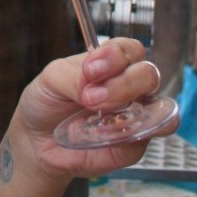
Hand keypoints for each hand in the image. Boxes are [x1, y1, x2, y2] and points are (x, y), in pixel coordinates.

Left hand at [15, 39, 178, 181]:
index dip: (115, 56)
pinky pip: (140, 142)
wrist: (36, 139)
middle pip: (149, 75)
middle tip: (92, 97)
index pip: (130, 49)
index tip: (90, 69)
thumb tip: (93, 87)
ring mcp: (134, 117)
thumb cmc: (48, 101)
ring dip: (134, 110)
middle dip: (124, 83)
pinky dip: (122, 139)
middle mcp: (129, 87)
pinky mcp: (132, 147)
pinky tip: (99, 136)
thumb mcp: (51, 79)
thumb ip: (73, 77)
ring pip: (160, 109)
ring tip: (102, 114)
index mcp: (112, 63)